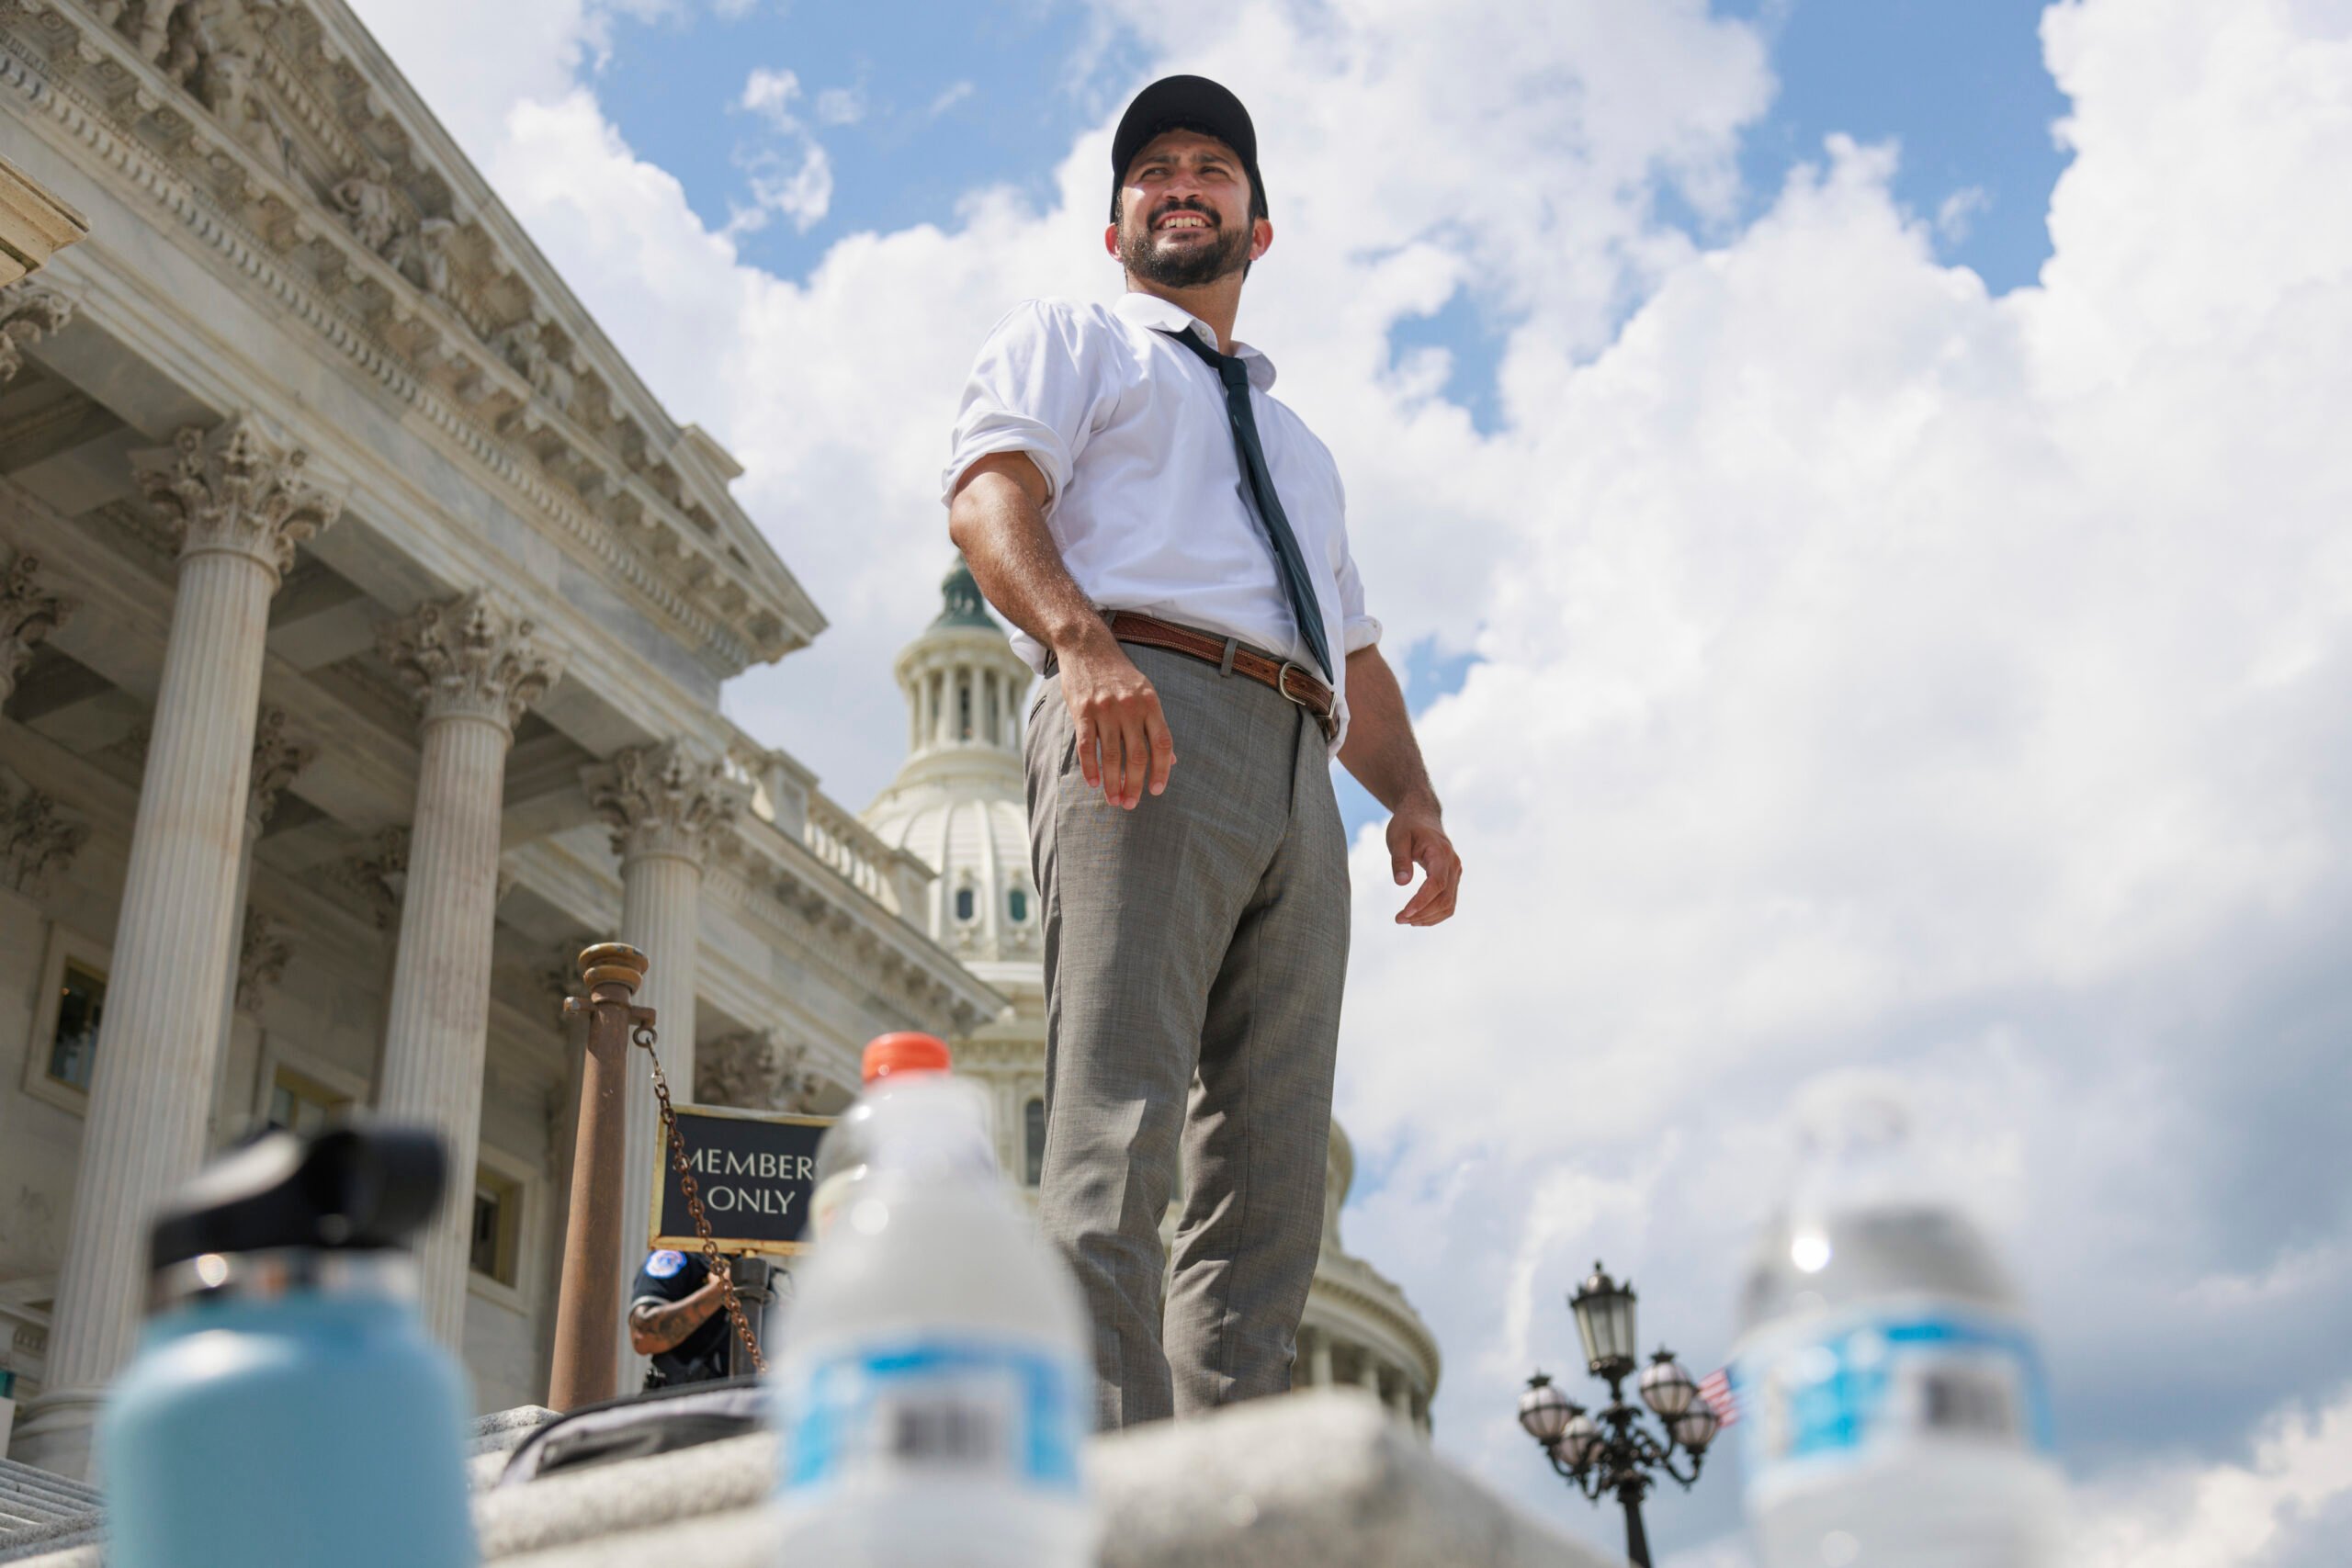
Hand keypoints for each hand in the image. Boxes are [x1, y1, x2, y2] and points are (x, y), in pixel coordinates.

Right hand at [1058, 630, 1176, 808]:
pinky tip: (1093, 783)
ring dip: (1113, 783)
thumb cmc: (1120, 675)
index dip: (1162, 770)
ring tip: (1114, 800)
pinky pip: (1087, 746)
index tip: (1156, 791)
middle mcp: (1130, 707)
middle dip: (1134, 785)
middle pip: (1136, 756)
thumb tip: (1171, 759)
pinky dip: (1090, 768)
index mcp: (1151, 703)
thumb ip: (1156, 725)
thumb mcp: (1145, 693)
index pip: (1162, 744)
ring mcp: (1106, 709)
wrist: (1088, 647)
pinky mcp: (1082, 710)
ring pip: (1111, 756)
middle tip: (1131, 804)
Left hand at [1387, 800, 1460, 925]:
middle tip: (1398, 919)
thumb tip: (1402, 883)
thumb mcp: (1397, 838)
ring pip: (1449, 904)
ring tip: (1405, 920)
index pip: (1436, 884)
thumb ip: (1399, 859)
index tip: (1404, 913)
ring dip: (1428, 917)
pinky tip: (1417, 917)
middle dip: (1422, 913)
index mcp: (1441, 853)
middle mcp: (1453, 865)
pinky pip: (1448, 902)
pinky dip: (1434, 914)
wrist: (1422, 816)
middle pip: (1445, 899)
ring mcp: (1455, 873)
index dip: (1422, 902)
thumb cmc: (1407, 826)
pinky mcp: (1452, 879)